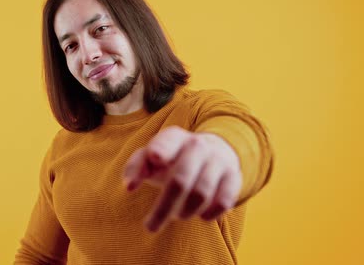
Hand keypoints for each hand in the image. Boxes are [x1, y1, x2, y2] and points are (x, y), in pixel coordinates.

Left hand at [123, 126, 241, 231]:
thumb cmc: (171, 158)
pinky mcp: (234, 176)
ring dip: (184, 212)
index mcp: (174, 137)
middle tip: (150, 226)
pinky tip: (201, 215)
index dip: (161, 149)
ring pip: (201, 194)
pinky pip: (224, 201)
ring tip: (176, 215)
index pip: (167, 141)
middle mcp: (197, 145)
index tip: (155, 157)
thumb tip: (129, 186)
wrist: (213, 150)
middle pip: (180, 180)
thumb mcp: (151, 157)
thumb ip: (135, 167)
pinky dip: (209, 213)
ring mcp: (218, 160)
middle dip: (163, 208)